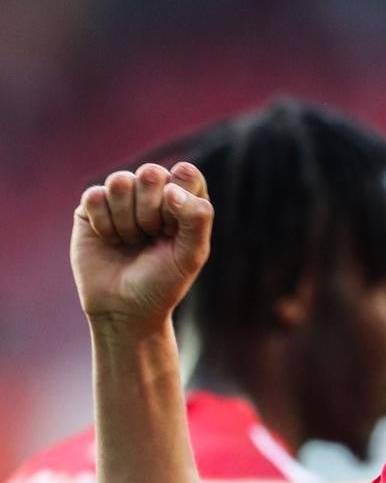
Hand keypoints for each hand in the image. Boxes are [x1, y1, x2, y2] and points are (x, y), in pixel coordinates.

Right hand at [70, 162, 212, 331]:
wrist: (125, 309)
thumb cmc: (164, 281)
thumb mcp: (192, 254)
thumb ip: (197, 217)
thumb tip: (170, 189)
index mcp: (184, 198)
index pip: (185, 173)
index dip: (177, 202)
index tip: (173, 231)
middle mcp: (154, 192)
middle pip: (150, 173)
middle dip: (150, 212)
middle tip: (151, 236)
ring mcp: (122, 198)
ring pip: (120, 181)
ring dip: (127, 220)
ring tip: (131, 240)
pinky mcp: (92, 207)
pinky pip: (94, 196)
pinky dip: (104, 224)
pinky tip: (110, 240)